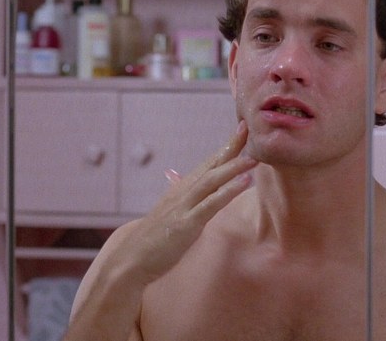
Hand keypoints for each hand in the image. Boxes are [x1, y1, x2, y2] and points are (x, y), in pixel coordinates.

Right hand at [65, 120, 256, 340]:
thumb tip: (175, 176)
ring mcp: (184, 206)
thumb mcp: (168, 210)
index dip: (226, 146)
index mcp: (182, 188)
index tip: (241, 129)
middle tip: (249, 127)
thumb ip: (176, 192)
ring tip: (254, 155)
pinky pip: (211, 204)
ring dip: (234, 166)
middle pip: (211, 164)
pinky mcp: (187, 223)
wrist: (131, 259)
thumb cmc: (152, 238)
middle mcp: (183, 191)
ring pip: (212, 180)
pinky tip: (245, 181)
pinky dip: (229, 191)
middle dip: (231, 146)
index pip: (208, 162)